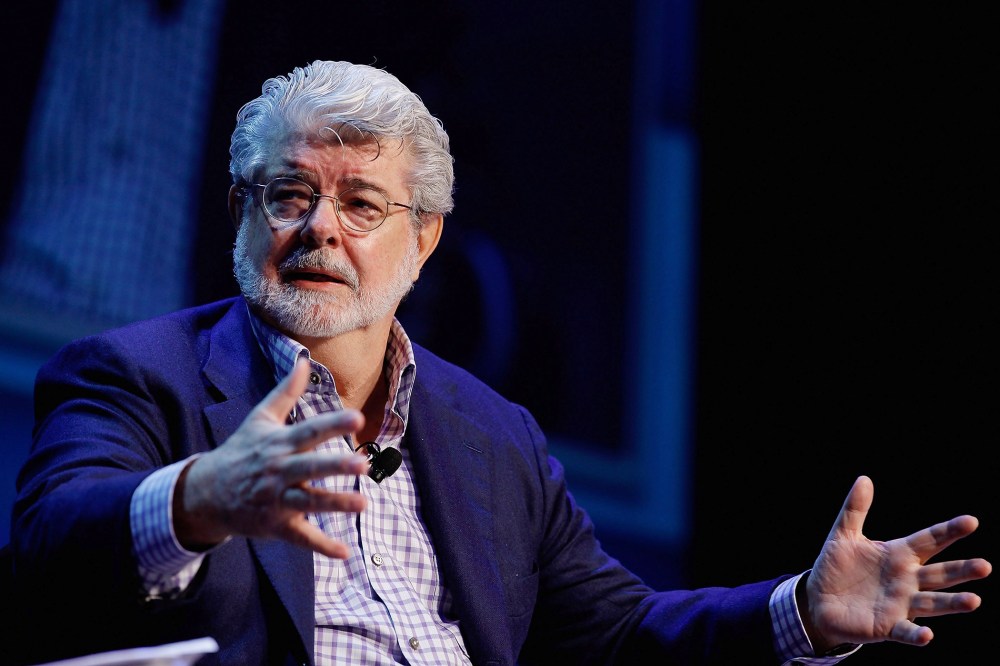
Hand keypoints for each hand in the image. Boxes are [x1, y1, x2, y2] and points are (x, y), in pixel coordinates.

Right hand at [174, 358, 368, 557]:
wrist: (205, 493)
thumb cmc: (240, 451)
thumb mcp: (260, 418)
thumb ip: (286, 391)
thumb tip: (304, 360)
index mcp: (279, 443)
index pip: (309, 431)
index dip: (333, 424)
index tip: (357, 417)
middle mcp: (279, 471)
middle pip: (310, 468)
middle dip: (336, 467)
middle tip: (363, 465)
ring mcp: (277, 500)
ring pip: (309, 503)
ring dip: (335, 504)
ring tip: (364, 504)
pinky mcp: (276, 525)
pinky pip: (301, 538)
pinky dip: (322, 546)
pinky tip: (344, 552)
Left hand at [801, 475, 990, 652]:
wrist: (818, 601)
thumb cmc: (836, 568)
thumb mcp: (843, 535)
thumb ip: (855, 509)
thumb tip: (864, 479)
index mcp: (899, 555)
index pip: (929, 540)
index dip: (949, 531)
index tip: (971, 521)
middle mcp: (907, 580)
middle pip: (940, 574)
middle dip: (962, 570)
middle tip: (985, 566)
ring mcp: (900, 604)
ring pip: (933, 604)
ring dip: (953, 603)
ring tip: (974, 600)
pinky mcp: (887, 626)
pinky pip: (906, 631)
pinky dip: (917, 635)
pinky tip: (928, 635)